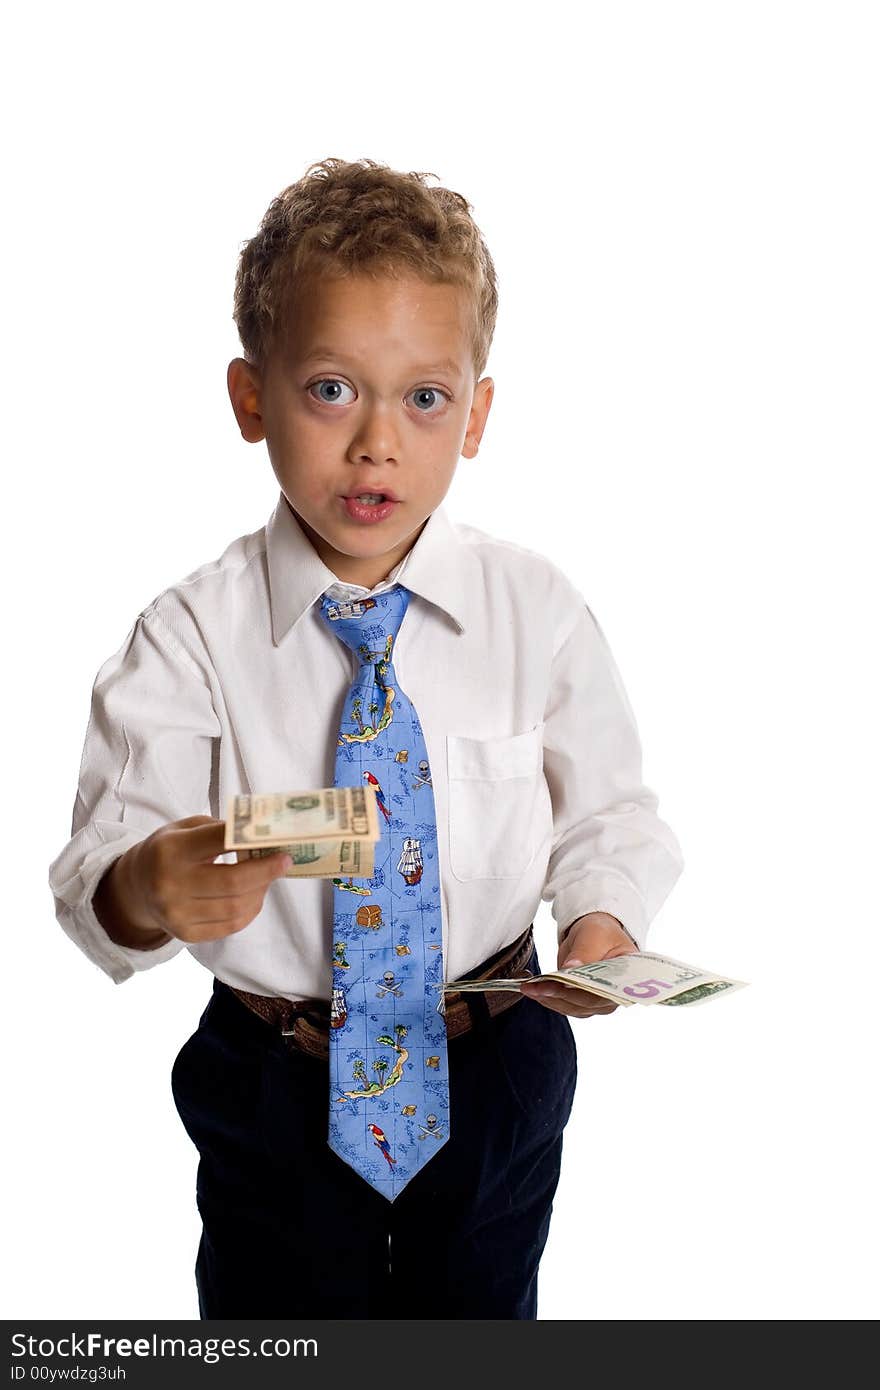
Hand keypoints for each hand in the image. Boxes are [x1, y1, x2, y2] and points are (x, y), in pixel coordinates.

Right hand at [97, 816, 291, 947]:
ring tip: (267, 878)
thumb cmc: (169, 851)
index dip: (254, 839)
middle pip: (233, 882)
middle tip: (284, 862)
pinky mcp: (186, 934)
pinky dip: (249, 910)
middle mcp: (170, 884)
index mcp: (170, 850)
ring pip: (236, 907)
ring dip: (260, 891)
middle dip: (266, 871)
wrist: (136, 887)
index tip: (278, 839)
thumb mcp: (185, 829)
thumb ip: (220, 830)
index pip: (221, 841)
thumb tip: (264, 836)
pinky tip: (253, 896)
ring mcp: (177, 914)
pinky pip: (231, 926)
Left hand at [518, 911, 638, 1018]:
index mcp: (628, 978)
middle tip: (537, 986)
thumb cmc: (601, 932)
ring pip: (572, 1007)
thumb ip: (584, 952)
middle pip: (587, 1002)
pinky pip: (564, 1005)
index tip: (563, 986)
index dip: (585, 992)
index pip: (607, 990)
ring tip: (530, 988)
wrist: (594, 933)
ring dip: (549, 999)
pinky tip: (533, 990)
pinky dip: (547, 999)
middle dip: (560, 995)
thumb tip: (570, 969)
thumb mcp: (594, 934)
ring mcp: (597, 1001)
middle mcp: (614, 995)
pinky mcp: (580, 1001)